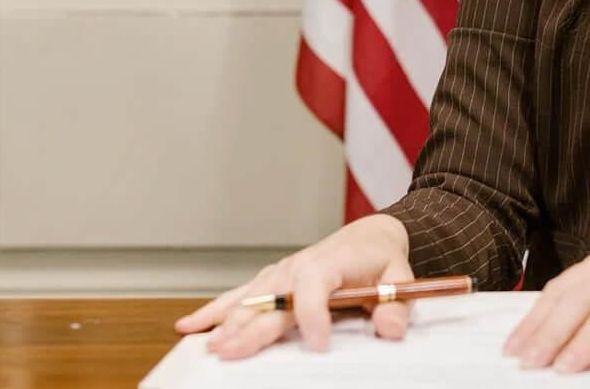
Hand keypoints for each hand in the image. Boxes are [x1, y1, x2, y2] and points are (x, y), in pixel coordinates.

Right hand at [174, 215, 414, 359]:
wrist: (368, 237)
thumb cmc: (379, 258)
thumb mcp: (398, 279)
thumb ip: (394, 305)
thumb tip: (391, 327)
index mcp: (328, 264)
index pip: (313, 286)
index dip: (314, 315)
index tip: (318, 343)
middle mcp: (297, 267)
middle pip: (270, 299)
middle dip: (250, 327)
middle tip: (232, 352)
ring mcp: (280, 274)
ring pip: (249, 300)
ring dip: (228, 323)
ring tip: (212, 346)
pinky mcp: (271, 281)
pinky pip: (239, 296)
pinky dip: (214, 311)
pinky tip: (191, 327)